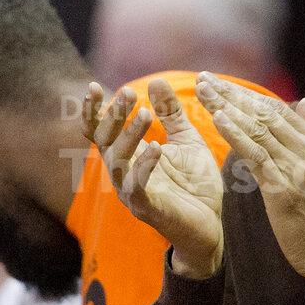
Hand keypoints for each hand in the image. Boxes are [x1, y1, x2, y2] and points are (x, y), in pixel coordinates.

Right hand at [83, 79, 223, 278]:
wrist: (211, 224)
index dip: (94, 110)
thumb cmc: (195, 184)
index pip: (101, 131)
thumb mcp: (187, 140)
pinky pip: (137, 186)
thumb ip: (171, 113)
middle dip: (114, 115)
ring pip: (118, 160)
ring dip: (129, 135)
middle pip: (105, 140)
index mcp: (129, 156)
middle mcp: (123, 173)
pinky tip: (155, 147)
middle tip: (128, 92)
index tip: (93, 85)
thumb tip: (157, 80)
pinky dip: (144, 166)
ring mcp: (132, 191)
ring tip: (145, 113)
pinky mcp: (147, 208)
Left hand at [195, 73, 304, 302]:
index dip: (247, 94)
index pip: (277, 109)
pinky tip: (218, 120)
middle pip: (265, 114)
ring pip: (258, 130)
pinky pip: (257, 156)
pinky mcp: (284, 189)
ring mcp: (297, 169)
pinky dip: (237, 135)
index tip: (220, 82)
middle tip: (204, 80)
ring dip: (227, 108)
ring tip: (203, 92)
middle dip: (231, 95)